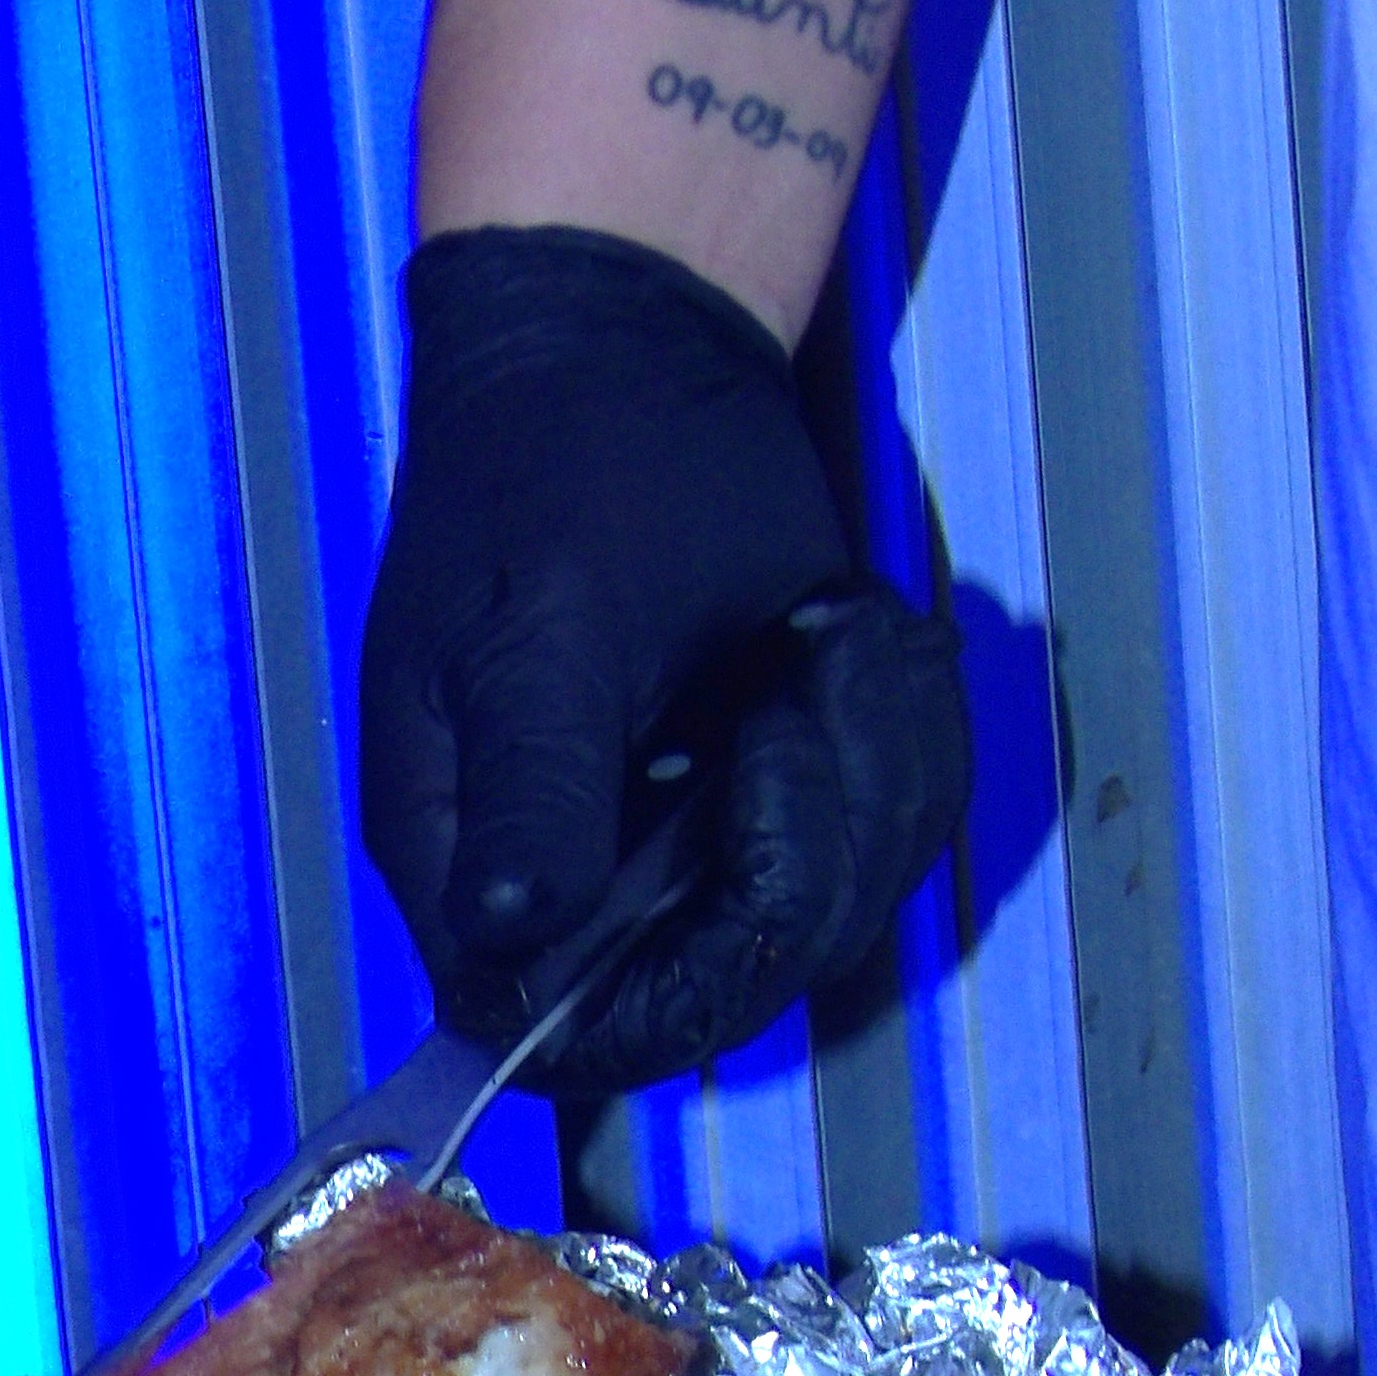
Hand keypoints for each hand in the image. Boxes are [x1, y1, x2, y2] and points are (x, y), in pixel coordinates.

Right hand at [359, 227, 968, 1091]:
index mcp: (474, 861)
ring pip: (829, 909)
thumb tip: (510, 945)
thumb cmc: (561, 471)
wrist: (629, 343)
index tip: (757, 870)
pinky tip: (849, 633)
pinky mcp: (765, 783)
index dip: (676, 994)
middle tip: (807, 679)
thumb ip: (531, 798)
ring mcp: (674, 836)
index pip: (563, 1032)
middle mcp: (570, 876)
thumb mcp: (537, 634)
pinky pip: (883, 827)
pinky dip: (902, 736)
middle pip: (723, 984)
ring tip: (828, 634)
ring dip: (869, 775)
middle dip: (807, 847)